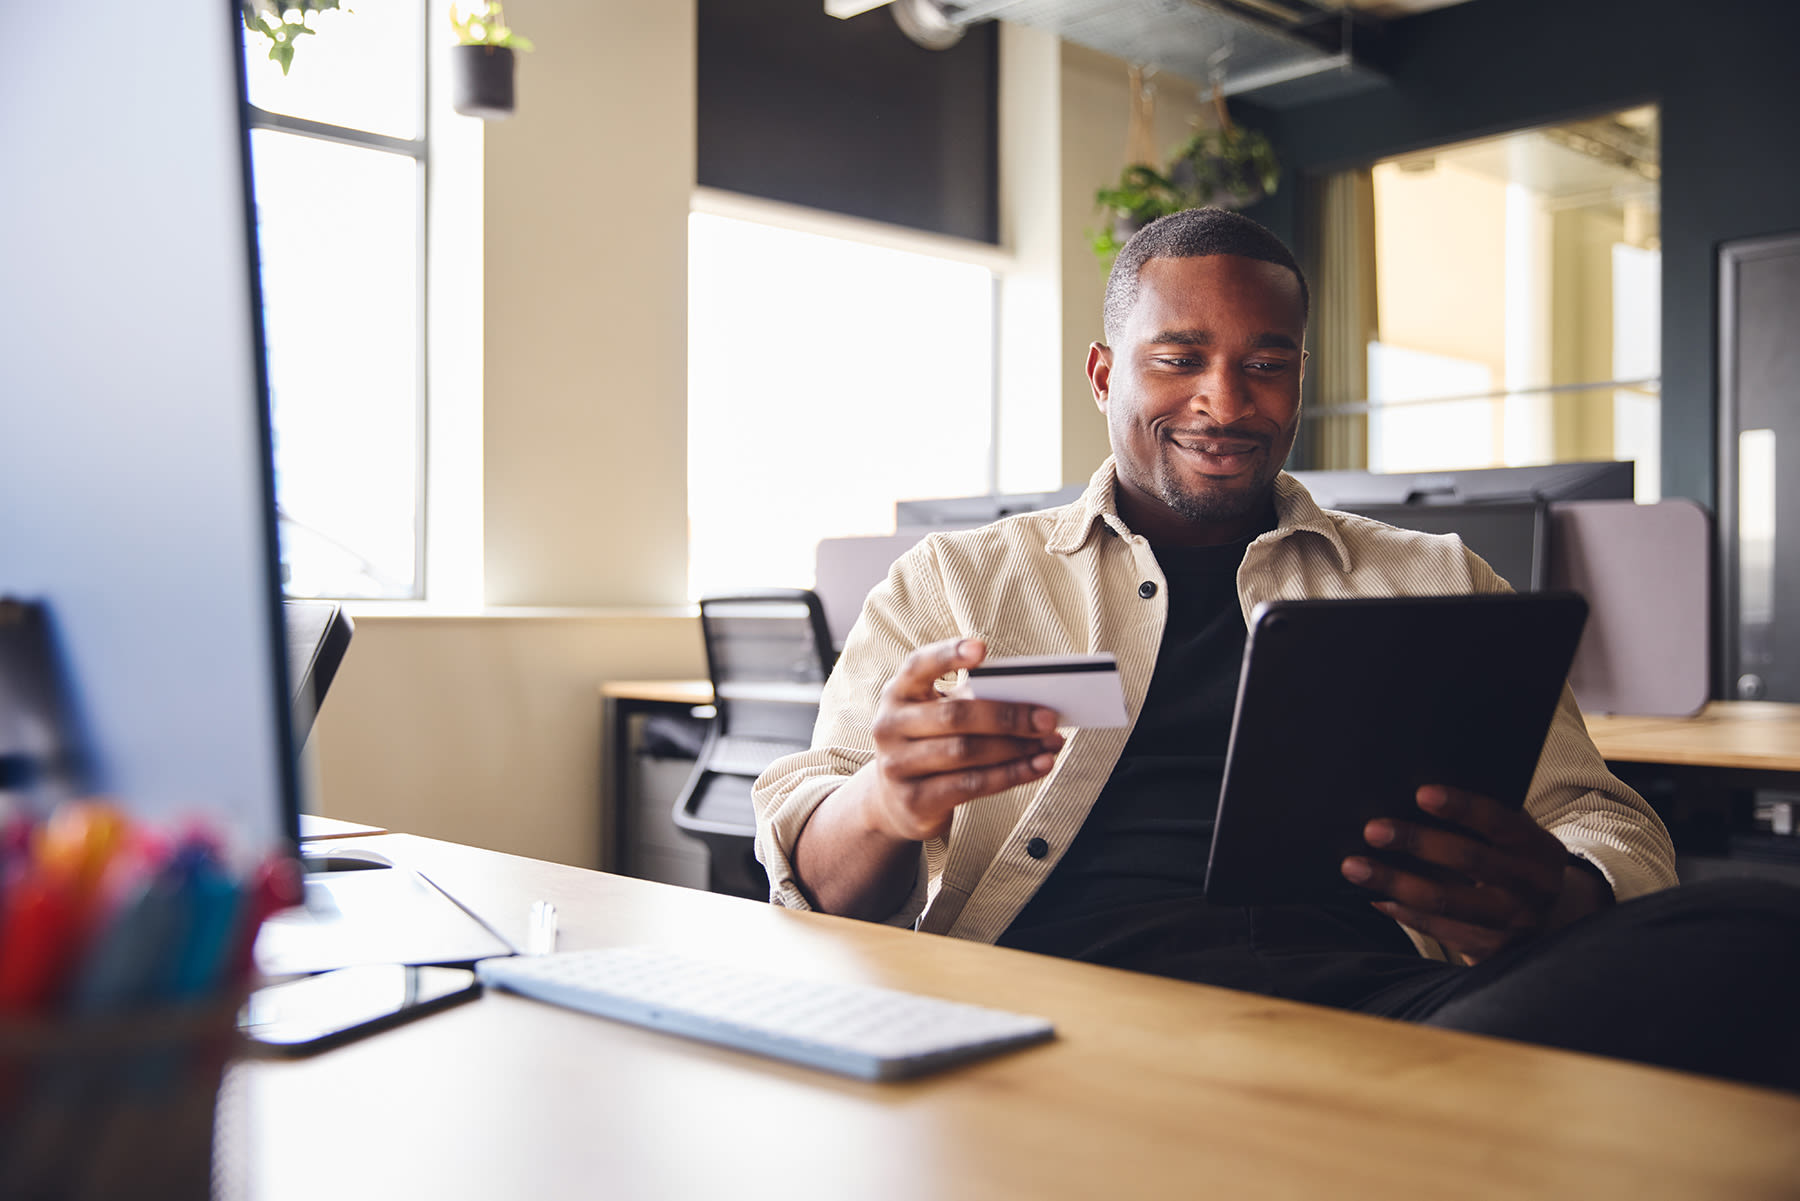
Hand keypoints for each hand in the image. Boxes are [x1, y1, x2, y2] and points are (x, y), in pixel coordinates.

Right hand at [860, 637, 1064, 843]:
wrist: (897, 801)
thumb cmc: (929, 745)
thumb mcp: (937, 715)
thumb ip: (972, 702)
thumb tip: (1031, 705)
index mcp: (898, 693)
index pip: (918, 665)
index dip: (948, 655)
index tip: (981, 648)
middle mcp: (890, 726)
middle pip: (955, 715)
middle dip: (1008, 716)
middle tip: (1047, 718)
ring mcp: (898, 765)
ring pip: (967, 752)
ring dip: (1016, 748)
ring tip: (1050, 743)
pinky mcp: (915, 800)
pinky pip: (971, 785)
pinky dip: (1011, 774)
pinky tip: (1037, 766)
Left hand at [1339, 785, 1608, 963]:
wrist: (1551, 923)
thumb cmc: (1514, 864)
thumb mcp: (1516, 842)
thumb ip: (1484, 823)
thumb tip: (1417, 797)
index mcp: (1540, 849)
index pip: (1500, 822)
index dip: (1462, 807)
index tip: (1421, 793)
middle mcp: (1532, 887)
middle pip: (1470, 861)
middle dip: (1417, 842)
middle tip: (1372, 829)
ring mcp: (1513, 923)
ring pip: (1446, 901)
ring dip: (1395, 882)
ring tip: (1354, 867)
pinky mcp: (1492, 950)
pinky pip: (1439, 929)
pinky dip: (1403, 911)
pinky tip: (1376, 896)